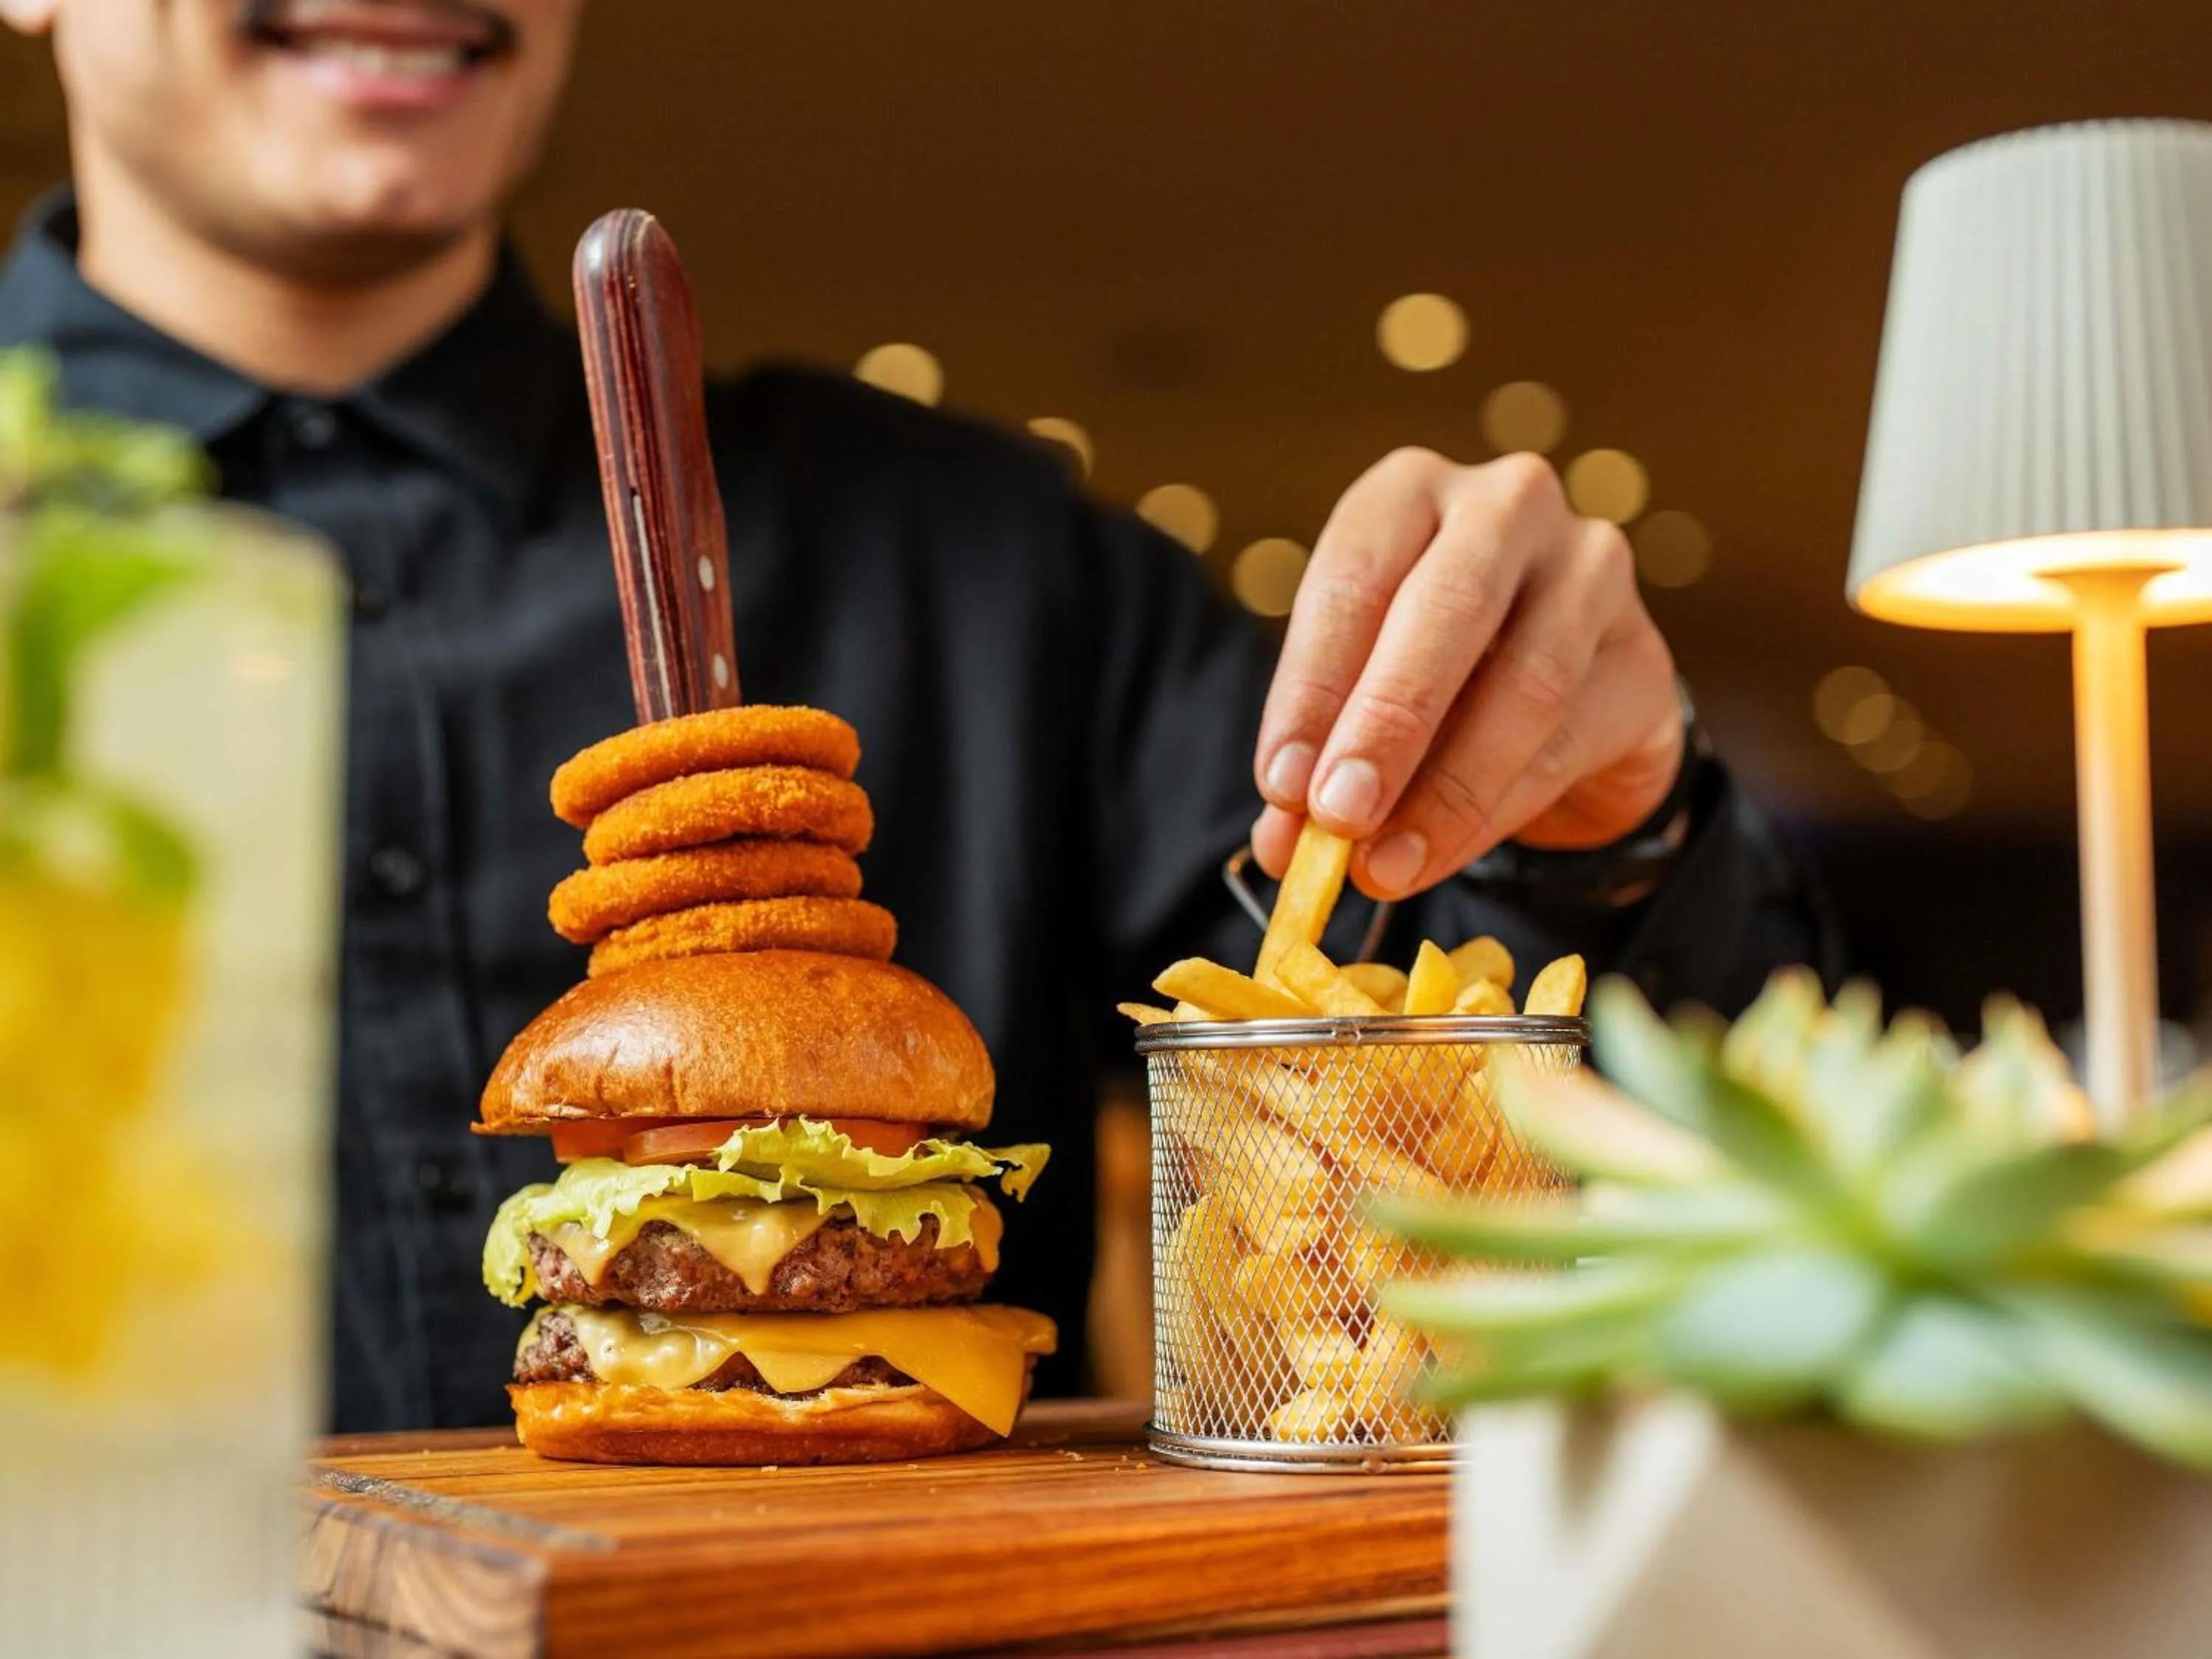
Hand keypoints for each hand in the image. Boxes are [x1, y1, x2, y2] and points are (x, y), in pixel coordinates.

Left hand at [1251, 448, 1684, 899]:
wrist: (1564, 696)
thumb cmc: (1434, 677)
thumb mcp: (1360, 696)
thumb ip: (1323, 758)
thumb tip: (1284, 846)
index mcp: (1409, 492)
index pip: (1352, 581)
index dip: (1311, 691)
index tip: (1282, 786)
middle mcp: (1507, 505)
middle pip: (1446, 611)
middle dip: (1385, 725)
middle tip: (1337, 817)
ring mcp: (1592, 569)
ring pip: (1523, 685)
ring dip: (1445, 790)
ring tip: (1385, 867)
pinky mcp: (1644, 655)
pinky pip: (1568, 742)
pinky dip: (1494, 812)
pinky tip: (1441, 855)